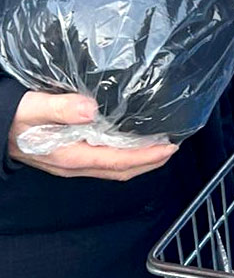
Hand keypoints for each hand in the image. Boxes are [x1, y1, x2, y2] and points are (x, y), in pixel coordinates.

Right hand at [7, 91, 177, 181]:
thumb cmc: (10, 116)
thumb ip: (60, 108)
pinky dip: (123, 156)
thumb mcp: (32, 107)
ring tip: (159, 146)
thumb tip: (90, 109)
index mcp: (71, 156)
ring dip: (139, 160)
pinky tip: (130, 143)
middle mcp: (74, 165)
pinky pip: (103, 162)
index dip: (147, 156)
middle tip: (173, 147)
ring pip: (113, 169)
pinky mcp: (67, 158)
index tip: (171, 146)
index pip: (118, 161)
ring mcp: (70, 164)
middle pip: (121, 170)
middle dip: (150, 162)